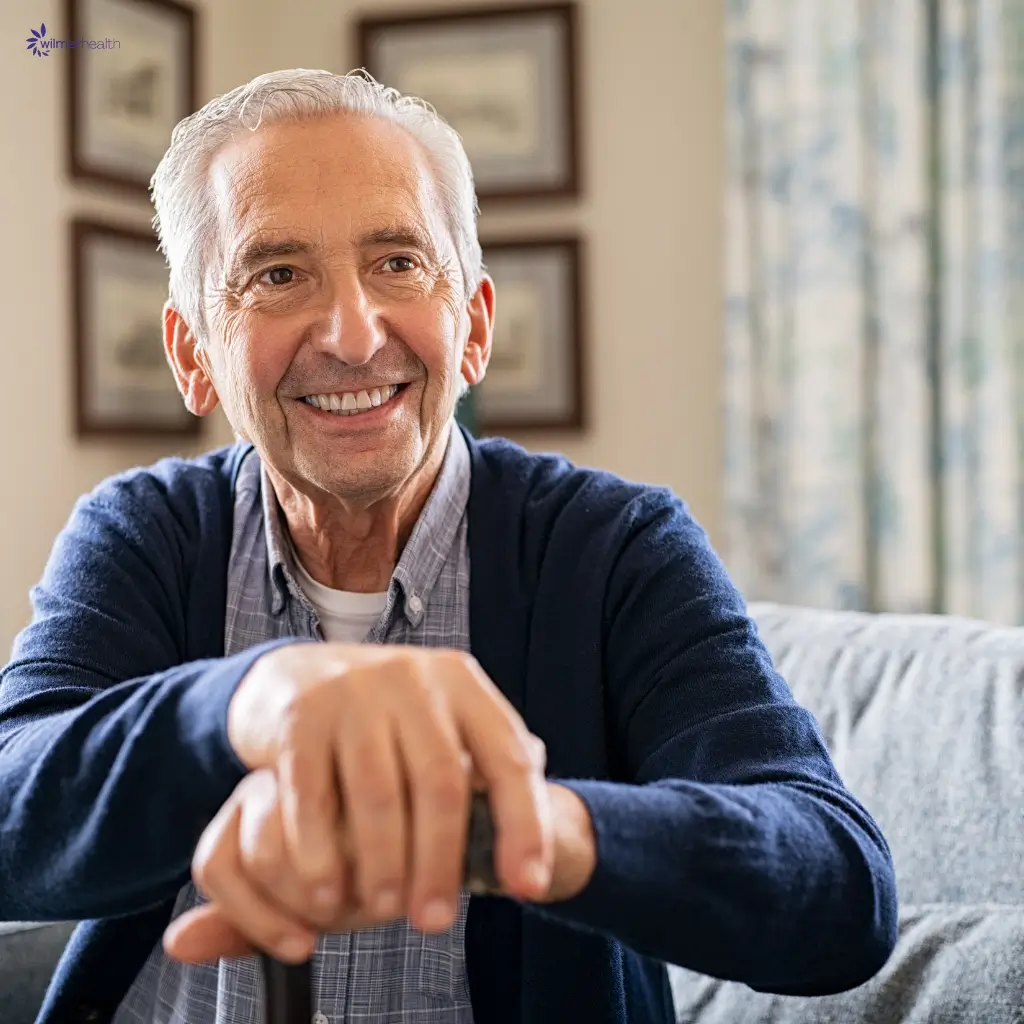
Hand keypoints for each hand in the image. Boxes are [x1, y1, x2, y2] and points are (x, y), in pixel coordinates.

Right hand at [221, 643, 552, 944]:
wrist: (296, 673)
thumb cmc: (382, 713)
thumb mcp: (440, 717)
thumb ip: (485, 760)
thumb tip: (539, 835)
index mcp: (461, 683)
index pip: (508, 757)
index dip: (525, 825)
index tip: (528, 887)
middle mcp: (413, 679)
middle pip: (442, 782)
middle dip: (442, 861)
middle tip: (434, 920)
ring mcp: (355, 692)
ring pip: (379, 794)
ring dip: (384, 864)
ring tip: (382, 909)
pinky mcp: (301, 715)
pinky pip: (313, 795)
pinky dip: (320, 851)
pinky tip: (325, 890)